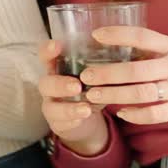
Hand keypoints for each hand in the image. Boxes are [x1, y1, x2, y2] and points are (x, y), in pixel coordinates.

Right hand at [38, 40, 109, 155]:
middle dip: (60, 84)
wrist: (84, 116)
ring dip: (69, 108)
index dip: (47, 50)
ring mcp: (51, 105)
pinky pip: (60, 124)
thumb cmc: (88, 86)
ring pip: (51, 107)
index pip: (46, 56)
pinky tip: (83, 119)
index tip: (56, 45)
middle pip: (46, 83)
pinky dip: (72, 121)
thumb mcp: (92, 73)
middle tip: (77, 85)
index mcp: (56, 68)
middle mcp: (50, 86)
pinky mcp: (57, 123)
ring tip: (86, 109)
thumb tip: (122, 44)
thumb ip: (99, 61)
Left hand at [80, 26, 167, 124]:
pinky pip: (154, 114)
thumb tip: (116, 50)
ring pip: (140, 93)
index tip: (95, 35)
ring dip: (113, 95)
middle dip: (106, 73)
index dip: (117, 34)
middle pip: (134, 69)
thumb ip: (153, 52)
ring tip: (93, 95)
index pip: (141, 36)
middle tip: (85, 76)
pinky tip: (120, 113)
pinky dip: (134, 114)